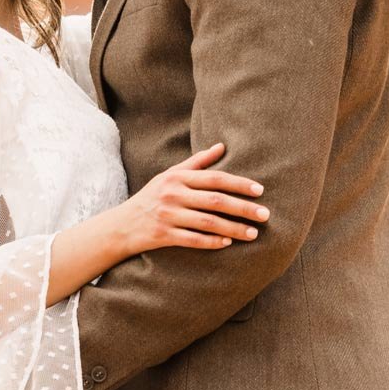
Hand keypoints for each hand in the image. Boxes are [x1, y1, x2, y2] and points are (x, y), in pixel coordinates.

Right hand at [105, 143, 268, 258]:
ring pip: (207, 222)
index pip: (214, 178)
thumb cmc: (152, 196)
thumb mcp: (170, 175)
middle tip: (265, 215)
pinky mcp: (163, 235)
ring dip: (233, 228)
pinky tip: (228, 243)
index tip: (260, 190)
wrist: (122, 224)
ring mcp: (168, 216)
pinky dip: (212, 242)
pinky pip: (193, 239)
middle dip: (243, 208)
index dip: (239, 184)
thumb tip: (222, 146)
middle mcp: (173, 194)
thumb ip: (197, 162)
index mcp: (177, 177)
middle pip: (215, 200)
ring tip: (253, 233)